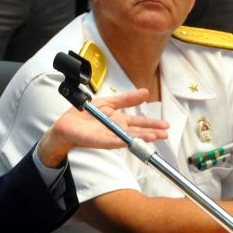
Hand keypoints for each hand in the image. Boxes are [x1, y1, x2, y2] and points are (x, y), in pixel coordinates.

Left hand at [37, 88, 168, 167]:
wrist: (67, 123)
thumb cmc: (86, 114)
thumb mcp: (109, 102)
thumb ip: (127, 99)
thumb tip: (145, 92)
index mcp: (120, 120)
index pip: (140, 123)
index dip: (152, 124)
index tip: (165, 125)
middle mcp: (117, 130)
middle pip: (137, 132)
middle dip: (151, 132)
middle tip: (165, 134)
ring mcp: (109, 136)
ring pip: (128, 138)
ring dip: (141, 138)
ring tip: (154, 137)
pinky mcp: (98, 140)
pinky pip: (110, 141)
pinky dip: (120, 140)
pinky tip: (129, 141)